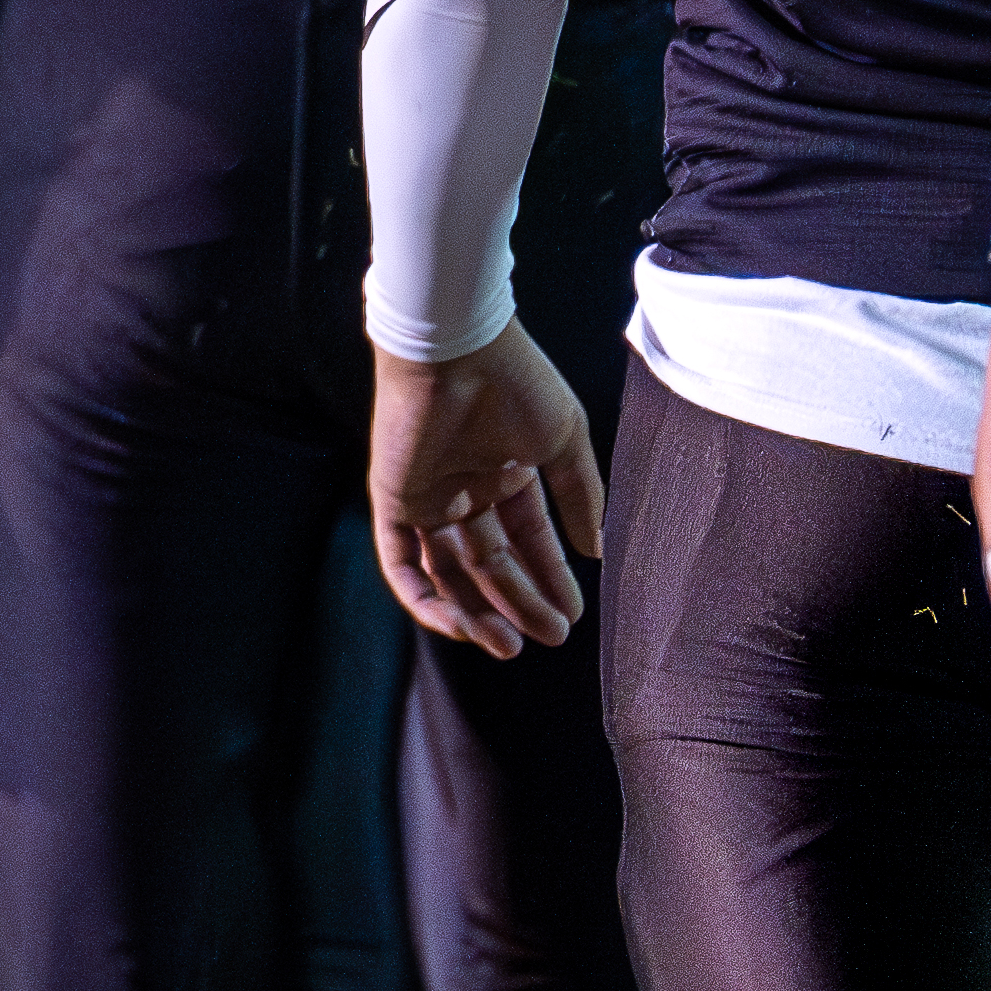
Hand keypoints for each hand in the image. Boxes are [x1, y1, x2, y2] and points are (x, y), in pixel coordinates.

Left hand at [367, 321, 601, 654]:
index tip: (574, 613)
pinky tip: (461, 626)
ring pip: (449, 570)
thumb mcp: (564, 441)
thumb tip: (596, 551)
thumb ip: (580, 496)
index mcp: (505, 473)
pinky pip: (400, 560)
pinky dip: (425, 597)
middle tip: (552, 637)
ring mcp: (428, 495)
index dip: (549, 577)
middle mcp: (465, 489)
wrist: (458, 345)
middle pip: (490, 562)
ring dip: (479, 611)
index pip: (527, 539)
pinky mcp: (394, 498)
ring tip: (513, 644)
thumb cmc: (517, 381)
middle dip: (521, 602)